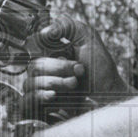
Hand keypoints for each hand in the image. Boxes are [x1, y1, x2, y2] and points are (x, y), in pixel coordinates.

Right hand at [15, 17, 131, 120]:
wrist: (111, 99)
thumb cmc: (102, 72)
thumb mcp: (90, 40)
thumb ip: (69, 27)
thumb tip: (44, 32)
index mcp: (52, 55)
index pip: (32, 48)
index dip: (45, 49)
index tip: (65, 51)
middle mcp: (44, 72)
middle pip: (33, 66)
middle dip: (58, 68)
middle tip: (79, 71)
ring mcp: (42, 91)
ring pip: (29, 84)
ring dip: (54, 82)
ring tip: (75, 85)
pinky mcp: (42, 109)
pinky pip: (26, 102)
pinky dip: (38, 97)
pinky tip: (53, 96)